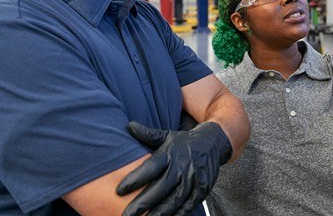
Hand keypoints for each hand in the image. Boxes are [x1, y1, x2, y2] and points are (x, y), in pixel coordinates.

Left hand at [116, 121, 232, 215]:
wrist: (213, 143)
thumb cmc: (184, 142)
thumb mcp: (167, 136)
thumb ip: (147, 135)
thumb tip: (129, 126)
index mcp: (170, 153)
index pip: (150, 167)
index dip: (135, 179)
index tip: (119, 190)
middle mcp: (181, 167)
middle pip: (160, 188)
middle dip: (142, 203)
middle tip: (126, 214)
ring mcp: (193, 179)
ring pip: (173, 200)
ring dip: (158, 213)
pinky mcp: (202, 189)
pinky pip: (188, 206)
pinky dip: (177, 215)